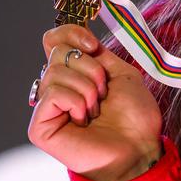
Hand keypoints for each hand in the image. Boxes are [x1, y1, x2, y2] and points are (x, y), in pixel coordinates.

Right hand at [28, 25, 162, 180]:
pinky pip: (52, 94)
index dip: (71, 33)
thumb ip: (97, 55)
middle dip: (90, 68)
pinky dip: (75, 101)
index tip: (94, 46)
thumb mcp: (121, 73)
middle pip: (57, 53)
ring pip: (55, 72)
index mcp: (74, 74)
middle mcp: (57, 88)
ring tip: (96, 110)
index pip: (54, 39)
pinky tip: (84, 118)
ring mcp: (46, 108)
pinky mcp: (40, 127)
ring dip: (86, 88)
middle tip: (103, 92)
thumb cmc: (134, 116)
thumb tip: (78, 40)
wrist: (140, 148)